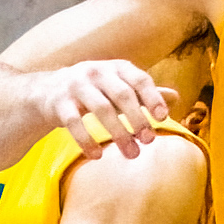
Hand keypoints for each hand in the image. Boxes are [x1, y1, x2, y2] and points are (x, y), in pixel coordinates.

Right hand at [28, 62, 175, 160]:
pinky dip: (86, 140)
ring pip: (100, 109)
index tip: (163, 118)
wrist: (47, 90)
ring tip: (133, 154)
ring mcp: (75, 85)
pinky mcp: (58, 102)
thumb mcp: (119, 87)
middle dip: (138, 119)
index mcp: (116, 68)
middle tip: (149, 141)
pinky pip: (74, 122)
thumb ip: (145, 93)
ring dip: (119, 133)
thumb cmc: (94, 90)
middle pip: (122, 95)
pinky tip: (97, 156)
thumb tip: (177, 97)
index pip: (139, 79)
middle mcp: (96, 71)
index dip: (153, 97)